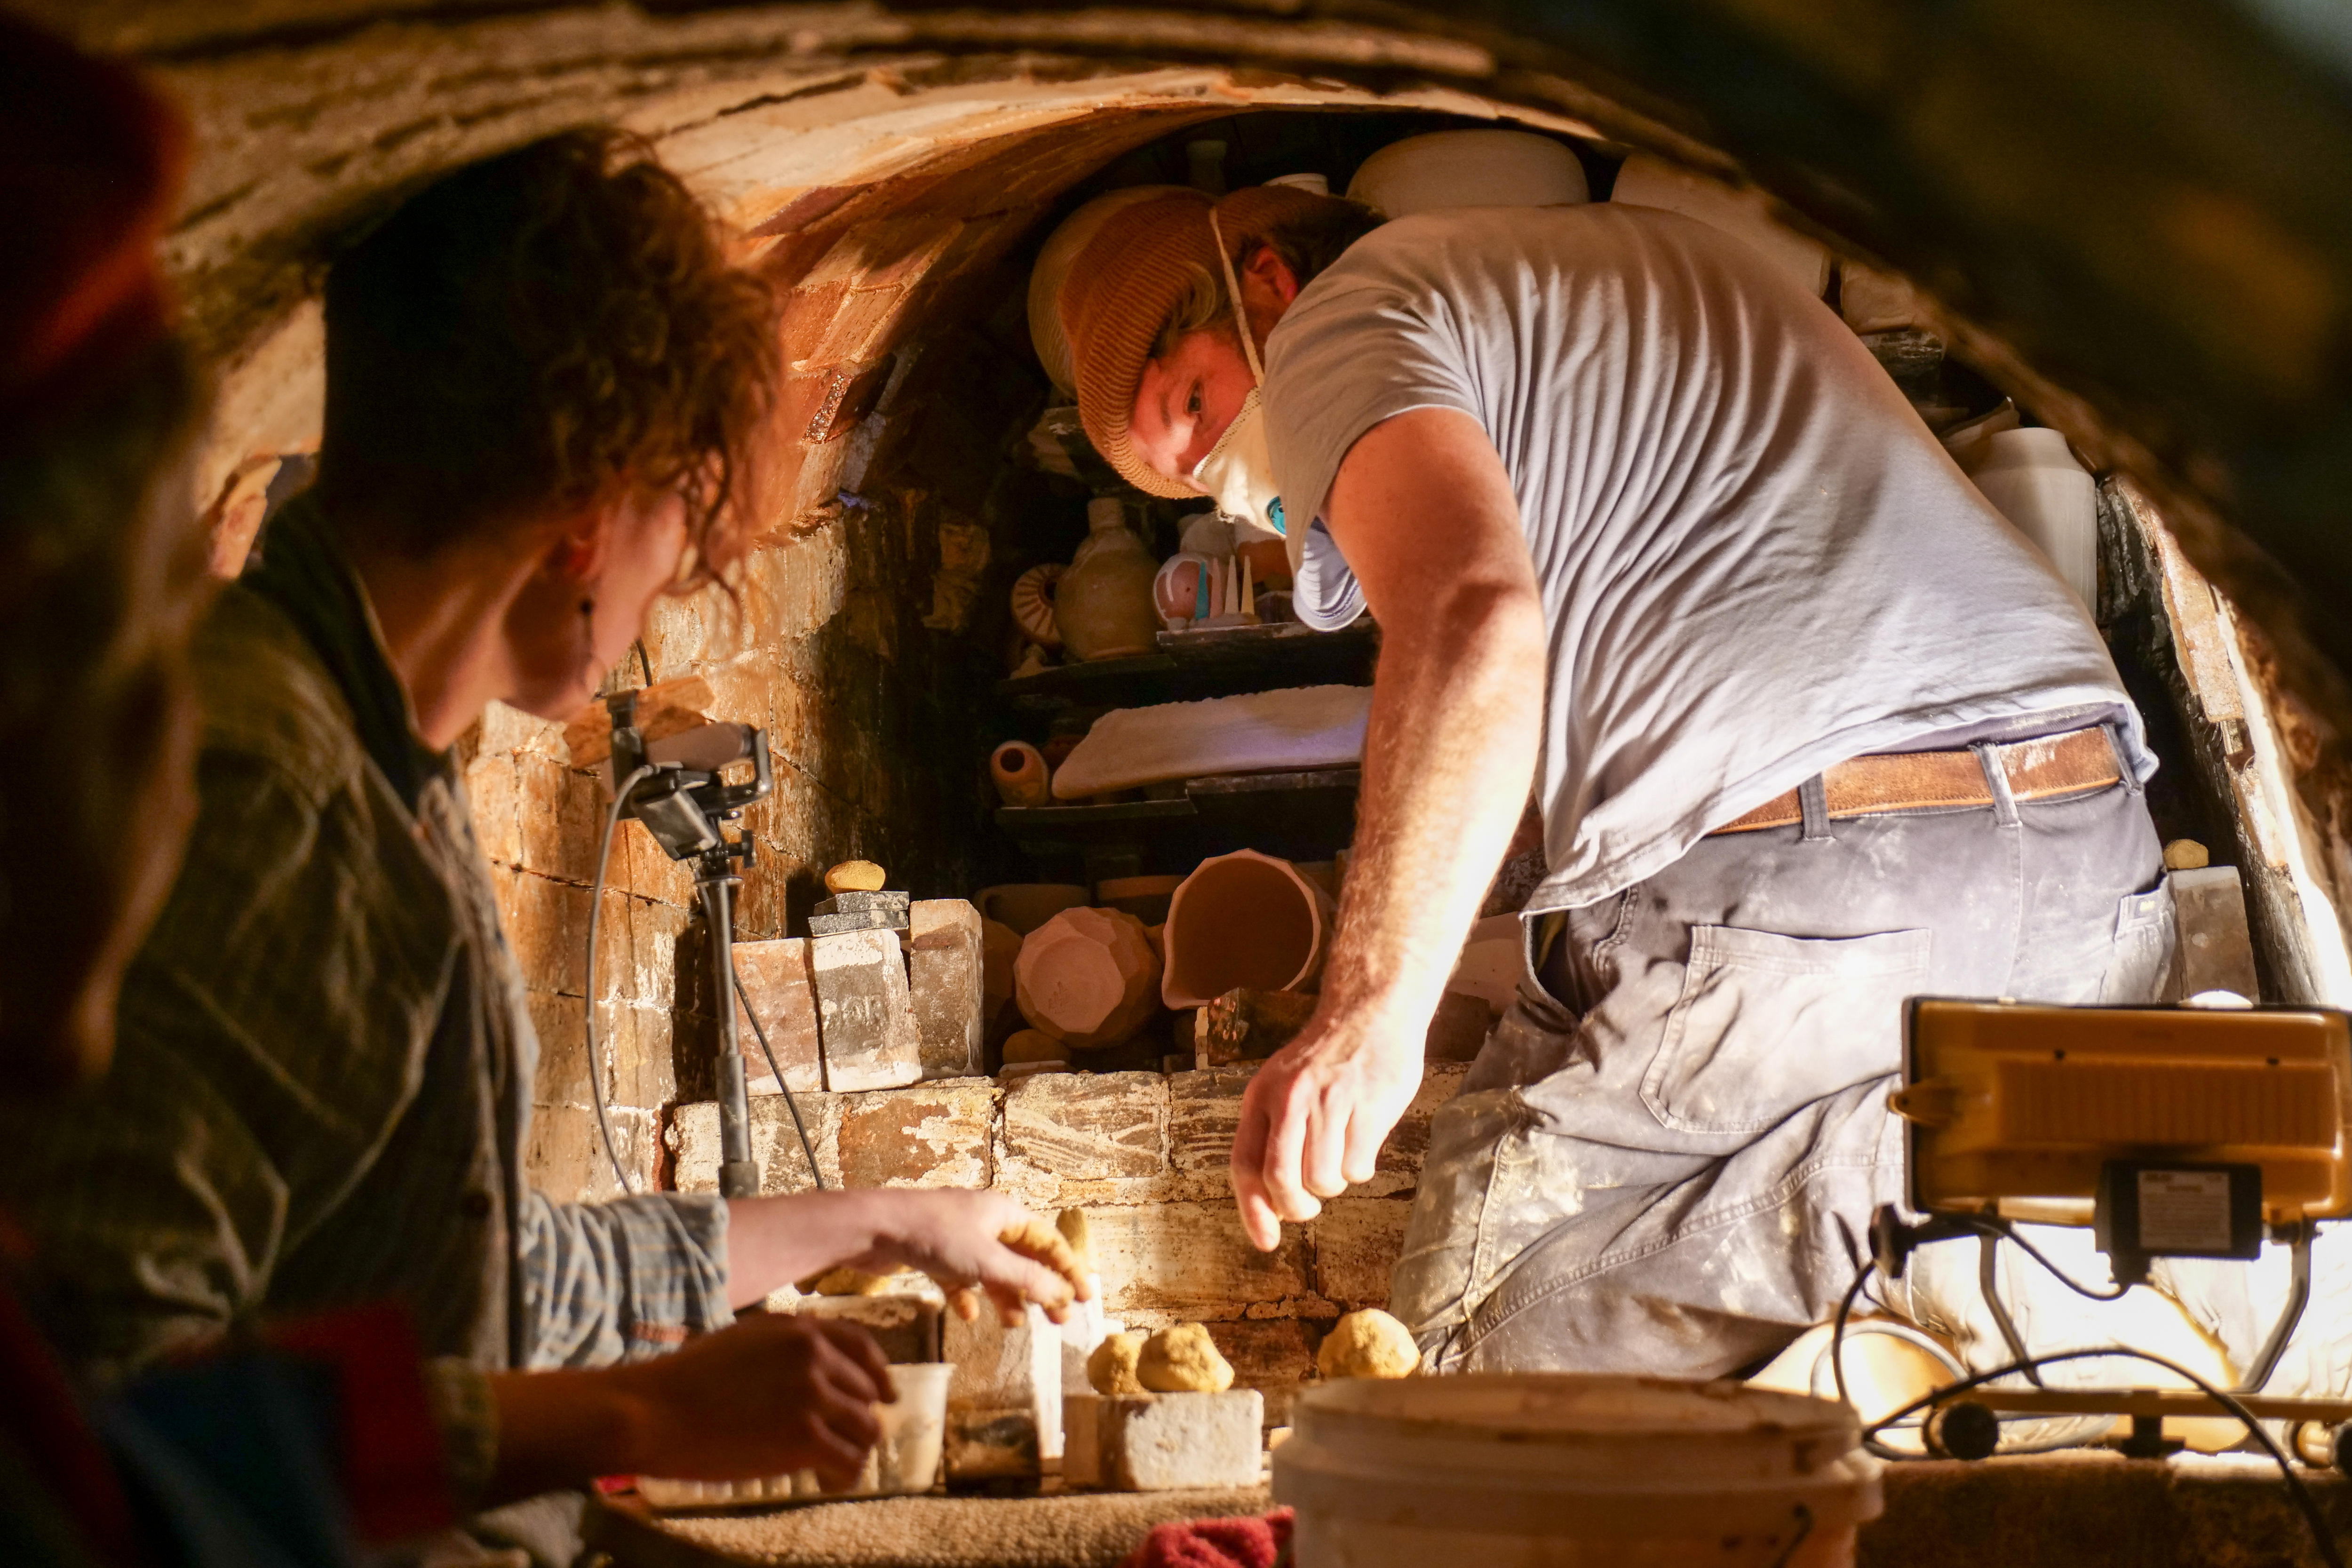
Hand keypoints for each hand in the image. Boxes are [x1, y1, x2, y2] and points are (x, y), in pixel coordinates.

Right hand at [613, 1314, 892, 1486]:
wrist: (655, 1411)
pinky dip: (845, 1475)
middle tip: (842, 1439)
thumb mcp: (745, 1337)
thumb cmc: (688, 1378)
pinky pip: (850, 1461)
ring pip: (866, 1428)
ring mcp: (813, 1398)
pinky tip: (828, 1481)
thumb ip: (787, 1341)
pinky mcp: (806, 1439)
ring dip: (854, 1448)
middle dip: (857, 1417)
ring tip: (834, 1463)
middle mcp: (816, 1358)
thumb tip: (821, 1357)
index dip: (879, 1374)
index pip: (863, 1348)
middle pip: (867, 1393)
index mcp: (802, 1331)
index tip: (886, 1394)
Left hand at [840, 1189, 1090, 1327]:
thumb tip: (1062, 1294)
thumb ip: (1027, 1280)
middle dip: (1041, 1288)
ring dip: (1006, 1296)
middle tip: (1057, 1320)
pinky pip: (961, 1277)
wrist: (875, 1228)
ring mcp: (959, 1236)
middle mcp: (985, 1221)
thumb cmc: (935, 1236)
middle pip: (1023, 1257)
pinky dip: (968, 1295)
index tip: (1085, 1297)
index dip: (1069, 1269)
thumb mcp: (987, 1261)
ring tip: (1014, 1323)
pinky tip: (967, 1314)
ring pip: (993, 1270)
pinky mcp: (934, 1252)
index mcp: (1005, 1213)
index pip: (1049, 1241)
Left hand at [1231, 1002, 1424, 1249]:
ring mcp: (1330, 1102)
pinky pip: (1358, 1166)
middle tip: (1310, 1204)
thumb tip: (1272, 1204)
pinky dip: (1361, 1167)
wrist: (1371, 1011)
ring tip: (1340, 1156)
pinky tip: (1363, 1140)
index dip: (1252, 1210)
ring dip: (1334, 1183)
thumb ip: (1273, 1134)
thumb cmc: (1327, 1059)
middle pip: (1281, 1179)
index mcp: (1262, 1096)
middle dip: (1297, 1206)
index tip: (1266, 1242)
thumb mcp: (1283, 1085)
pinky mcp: (1369, 1106)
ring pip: (1324, 1178)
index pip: (1245, 1164)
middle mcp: (1291, 1099)